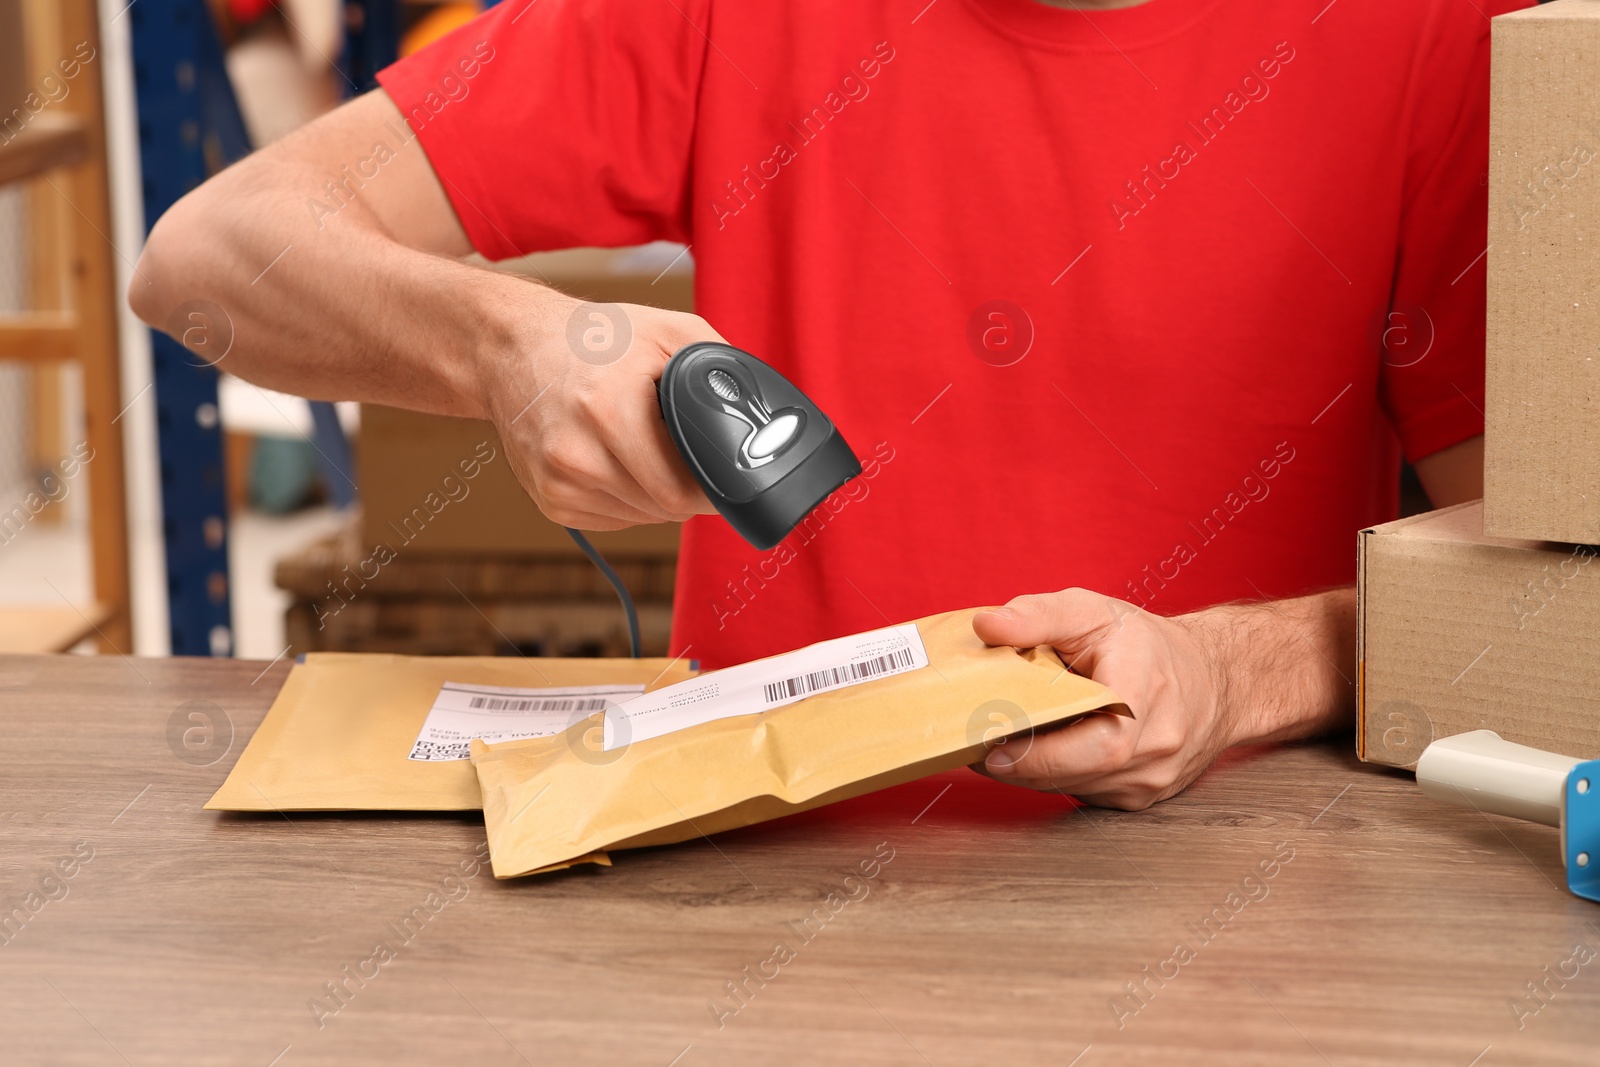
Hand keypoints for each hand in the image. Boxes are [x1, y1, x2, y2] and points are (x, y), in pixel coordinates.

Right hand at [484, 298, 722, 529]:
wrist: (512, 347)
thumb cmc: (594, 337)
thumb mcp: (668, 330)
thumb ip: (722, 367)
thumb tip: (763, 411)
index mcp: (608, 411)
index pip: (682, 493)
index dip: (713, 488)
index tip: (723, 472)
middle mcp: (575, 456)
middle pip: (666, 509)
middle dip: (690, 489)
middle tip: (689, 452)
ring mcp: (557, 484)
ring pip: (643, 518)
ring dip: (660, 495)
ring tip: (647, 446)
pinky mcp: (549, 502)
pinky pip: (615, 519)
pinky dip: (630, 498)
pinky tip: (620, 459)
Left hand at [970, 588, 1235, 809]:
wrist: (1212, 678)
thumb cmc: (1146, 644)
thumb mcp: (1093, 612)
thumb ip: (1038, 616)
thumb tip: (987, 624)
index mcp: (1147, 696)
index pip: (1096, 744)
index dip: (1039, 753)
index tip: (991, 747)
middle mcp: (1156, 747)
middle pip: (1075, 772)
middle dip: (1019, 764)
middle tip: (976, 745)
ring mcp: (1152, 780)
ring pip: (1073, 787)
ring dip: (1032, 770)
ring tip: (1000, 740)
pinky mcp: (1141, 797)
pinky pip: (1083, 792)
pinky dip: (1055, 774)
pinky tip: (1042, 749)